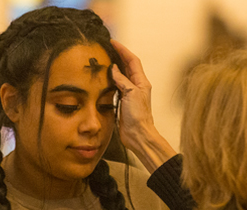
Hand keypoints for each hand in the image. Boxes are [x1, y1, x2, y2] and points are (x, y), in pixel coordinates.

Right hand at [110, 40, 176, 172]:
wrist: (138, 135)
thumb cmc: (138, 116)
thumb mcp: (131, 94)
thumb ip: (122, 80)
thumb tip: (114, 69)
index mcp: (141, 82)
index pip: (132, 60)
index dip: (123, 50)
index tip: (113, 42)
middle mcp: (136, 86)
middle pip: (128, 66)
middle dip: (119, 55)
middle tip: (107, 47)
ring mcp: (130, 94)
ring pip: (122, 75)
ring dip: (115, 66)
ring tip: (105, 59)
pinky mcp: (123, 102)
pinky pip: (117, 86)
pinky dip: (111, 79)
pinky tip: (104, 78)